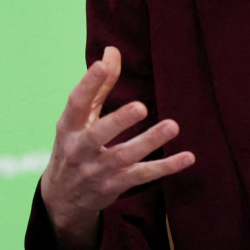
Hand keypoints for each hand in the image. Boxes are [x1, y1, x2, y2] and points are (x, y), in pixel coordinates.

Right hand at [40, 46, 194, 249]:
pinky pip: (142, 175)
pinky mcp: (115, 185)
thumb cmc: (74, 146)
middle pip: (98, 135)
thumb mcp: (79, 119)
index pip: (76, 103)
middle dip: (119, 122)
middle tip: (141, 107)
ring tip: (172, 126)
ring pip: (124, 156)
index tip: (101, 66)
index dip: (88, 84)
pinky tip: (187, 157)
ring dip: (149, 142)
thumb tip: (111, 51)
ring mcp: (97, 170)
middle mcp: (80, 149)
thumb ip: (98, 86)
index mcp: (69, 127)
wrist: (62, 197)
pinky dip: (166, 167)